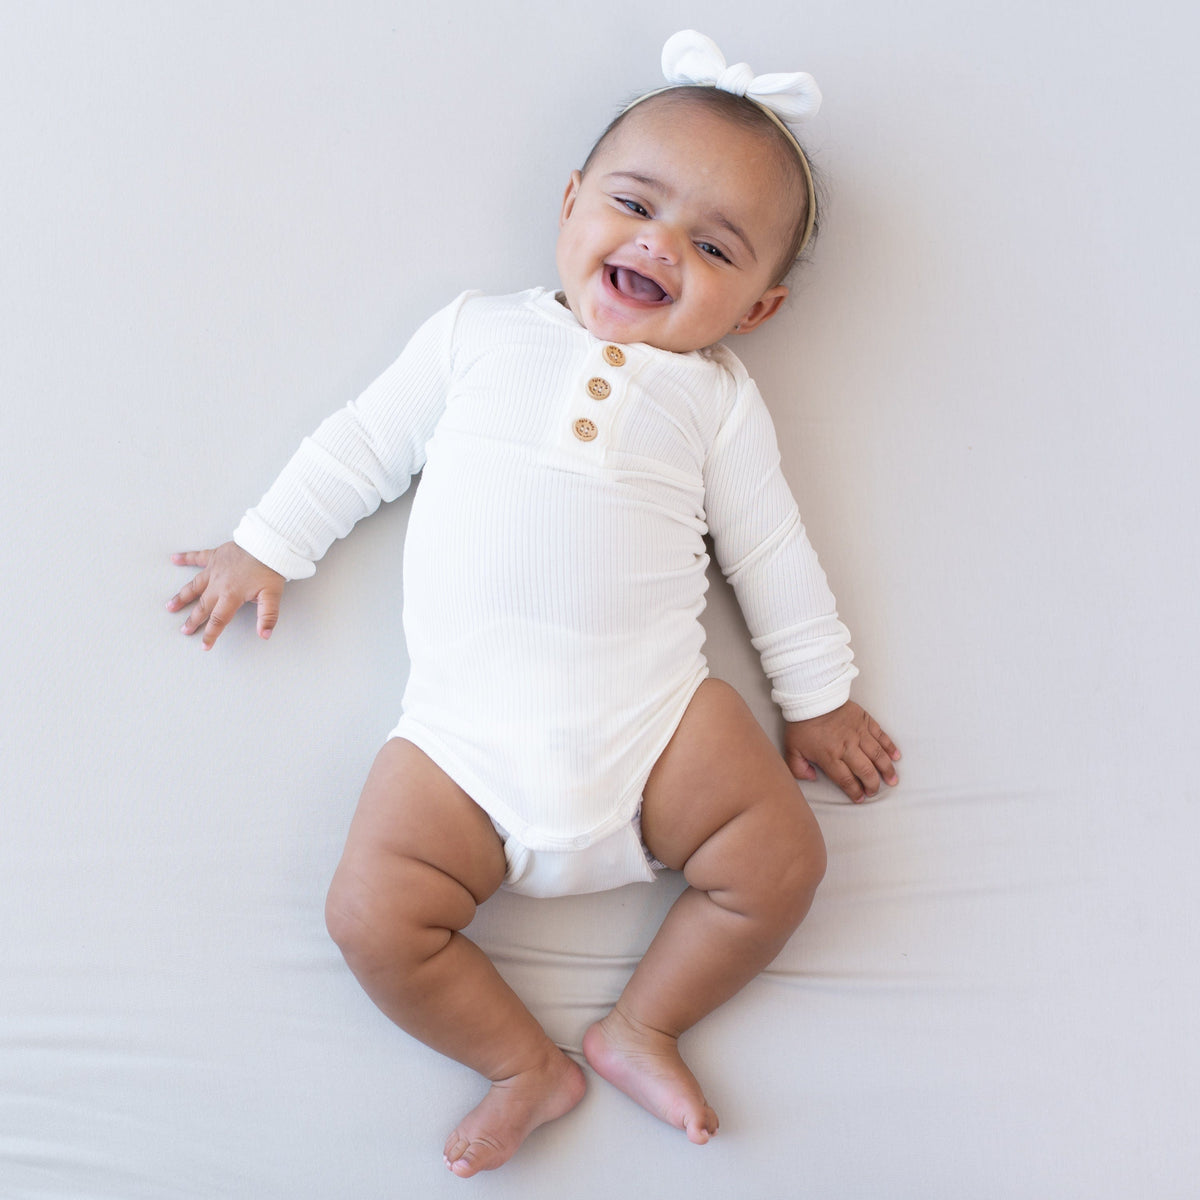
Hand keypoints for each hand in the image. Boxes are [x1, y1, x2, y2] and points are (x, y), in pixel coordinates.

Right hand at [166, 542, 284, 649]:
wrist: (268, 543)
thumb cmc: (270, 568)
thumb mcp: (273, 595)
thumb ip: (268, 616)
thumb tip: (264, 635)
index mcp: (232, 595)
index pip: (219, 619)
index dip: (211, 634)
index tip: (205, 645)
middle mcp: (219, 584)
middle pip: (203, 606)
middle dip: (193, 620)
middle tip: (184, 630)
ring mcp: (215, 569)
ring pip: (194, 585)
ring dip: (182, 596)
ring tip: (170, 606)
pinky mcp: (216, 556)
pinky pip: (197, 557)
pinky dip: (185, 558)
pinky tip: (174, 559)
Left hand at [784, 701, 900, 803]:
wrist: (811, 696)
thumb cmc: (801, 723)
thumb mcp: (791, 748)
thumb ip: (798, 768)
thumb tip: (812, 778)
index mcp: (830, 756)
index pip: (846, 780)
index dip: (855, 792)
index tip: (860, 798)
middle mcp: (848, 747)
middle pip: (866, 771)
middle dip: (873, 785)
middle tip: (874, 791)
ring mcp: (859, 733)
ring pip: (878, 756)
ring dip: (887, 770)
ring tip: (892, 780)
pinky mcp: (865, 721)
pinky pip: (882, 736)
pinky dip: (890, 747)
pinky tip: (896, 756)